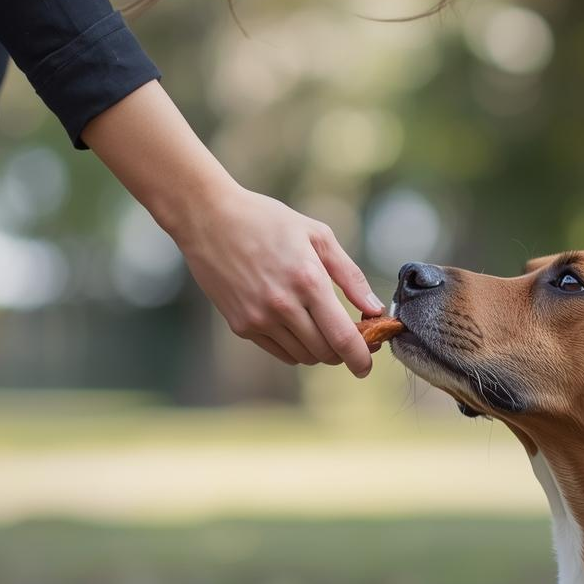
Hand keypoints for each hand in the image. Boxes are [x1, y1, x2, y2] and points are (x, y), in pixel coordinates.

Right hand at [80, 82, 384, 375]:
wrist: (209, 218)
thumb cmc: (266, 221)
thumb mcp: (317, 235)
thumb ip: (350, 275)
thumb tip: (374, 309)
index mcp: (308, 280)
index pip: (342, 338)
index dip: (360, 358)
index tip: (366, 365)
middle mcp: (283, 305)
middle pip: (324, 353)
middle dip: (342, 351)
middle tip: (348, 336)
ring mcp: (259, 319)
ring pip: (303, 356)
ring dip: (319, 350)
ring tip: (321, 326)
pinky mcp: (241, 326)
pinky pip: (279, 352)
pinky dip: (295, 347)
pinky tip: (297, 325)